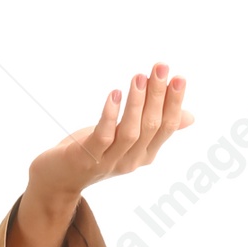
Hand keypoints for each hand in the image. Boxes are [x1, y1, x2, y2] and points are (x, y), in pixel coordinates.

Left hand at [7, 62, 193, 246]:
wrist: (57, 178)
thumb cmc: (94, 151)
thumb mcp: (127, 138)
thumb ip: (155, 128)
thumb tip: (190, 117)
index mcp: (145, 154)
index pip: (167, 127)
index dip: (174, 103)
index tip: (178, 77)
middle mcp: (131, 161)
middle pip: (151, 126)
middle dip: (158, 95)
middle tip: (160, 67)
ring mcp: (109, 161)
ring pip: (130, 131)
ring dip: (136, 102)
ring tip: (138, 77)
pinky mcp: (86, 158)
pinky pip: (103, 137)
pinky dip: (110, 115)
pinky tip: (113, 94)